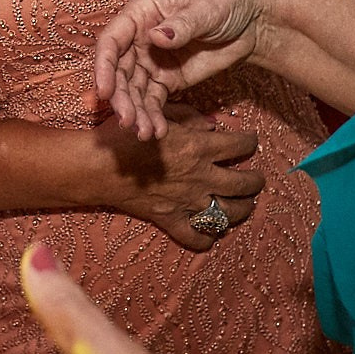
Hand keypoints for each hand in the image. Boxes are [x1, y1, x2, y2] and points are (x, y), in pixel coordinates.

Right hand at [95, 0, 272, 139]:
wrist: (250, 22)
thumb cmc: (225, 2)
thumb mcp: (205, 10)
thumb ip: (181, 25)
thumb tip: (155, 37)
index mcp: (140, 14)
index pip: (111, 41)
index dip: (103, 67)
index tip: (106, 92)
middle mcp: (139, 38)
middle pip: (119, 72)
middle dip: (122, 98)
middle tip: (129, 121)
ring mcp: (151, 61)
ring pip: (134, 91)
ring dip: (136, 113)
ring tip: (145, 133)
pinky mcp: (166, 79)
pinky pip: (153, 101)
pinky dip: (153, 116)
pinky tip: (159, 131)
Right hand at [98, 107, 262, 251]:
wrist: (97, 167)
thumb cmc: (125, 135)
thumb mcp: (159, 115)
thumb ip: (189, 117)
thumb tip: (212, 127)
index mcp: (199, 147)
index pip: (240, 145)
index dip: (251, 141)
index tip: (251, 140)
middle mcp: (200, 176)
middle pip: (244, 183)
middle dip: (256, 181)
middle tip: (257, 178)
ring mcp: (187, 202)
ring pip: (229, 212)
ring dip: (243, 209)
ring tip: (246, 204)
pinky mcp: (171, 219)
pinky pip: (196, 237)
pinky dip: (207, 239)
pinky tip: (212, 234)